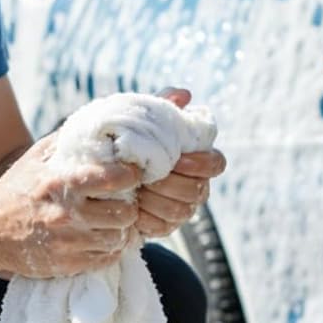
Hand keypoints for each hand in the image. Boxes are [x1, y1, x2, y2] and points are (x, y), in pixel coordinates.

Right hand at [0, 135, 143, 278]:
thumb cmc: (15, 190)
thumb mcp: (35, 159)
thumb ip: (66, 142)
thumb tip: (99, 127)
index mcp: (60, 183)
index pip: (113, 179)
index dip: (131, 176)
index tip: (133, 175)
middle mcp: (65, 214)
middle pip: (124, 213)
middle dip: (131, 207)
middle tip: (128, 202)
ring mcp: (67, 243)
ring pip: (119, 239)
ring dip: (123, 230)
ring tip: (118, 222)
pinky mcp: (66, 265)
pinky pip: (106, 259)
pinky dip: (111, 249)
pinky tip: (105, 238)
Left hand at [135, 85, 226, 239]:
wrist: (106, 174)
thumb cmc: (132, 143)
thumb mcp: (145, 122)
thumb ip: (164, 107)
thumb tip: (184, 95)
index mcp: (199, 159)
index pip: (216, 163)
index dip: (201, 164)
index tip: (178, 160)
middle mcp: (197, 185)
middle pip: (197, 190)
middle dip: (170, 183)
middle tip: (147, 176)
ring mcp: (183, 208)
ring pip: (181, 211)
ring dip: (156, 200)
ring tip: (137, 189)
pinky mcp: (165, 226)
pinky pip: (163, 227)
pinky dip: (146, 217)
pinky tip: (133, 206)